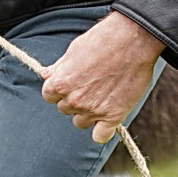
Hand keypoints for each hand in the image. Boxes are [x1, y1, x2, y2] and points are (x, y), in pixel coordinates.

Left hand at [40, 11, 164, 142]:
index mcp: (59, 83)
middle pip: (65, 109)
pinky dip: (102, 131)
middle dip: (74, 99)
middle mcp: (73, 100)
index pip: (49, 96)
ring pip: (80, 122)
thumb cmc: (101, 40)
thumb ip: (58, 67)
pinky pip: (100, 136)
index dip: (60, 89)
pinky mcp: (113, 116)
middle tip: (90, 85)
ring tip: (101, 97)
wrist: (132, 40)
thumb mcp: (73, 50)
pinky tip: (107, 120)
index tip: (71, 83)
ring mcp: (93, 110)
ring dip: (87, 113)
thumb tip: (45, 75)